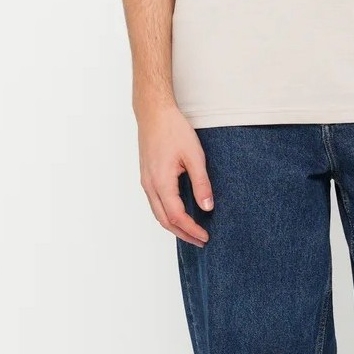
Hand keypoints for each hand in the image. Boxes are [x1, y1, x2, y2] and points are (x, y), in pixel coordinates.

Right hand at [136, 101, 213, 247]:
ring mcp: (146, 181)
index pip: (176, 216)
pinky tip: (179, 212)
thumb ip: (201, 182)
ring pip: (158, 213)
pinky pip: (155, 203)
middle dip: (182, 234)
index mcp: (161, 182)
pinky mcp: (147, 176)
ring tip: (191, 231)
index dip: (191, 229)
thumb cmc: (173, 129)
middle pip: (164, 220)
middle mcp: (150, 185)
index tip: (205, 236)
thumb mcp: (194, 155)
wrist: (154, 112)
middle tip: (200, 241)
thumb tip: (207, 207)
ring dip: (174, 225)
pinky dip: (167, 214)